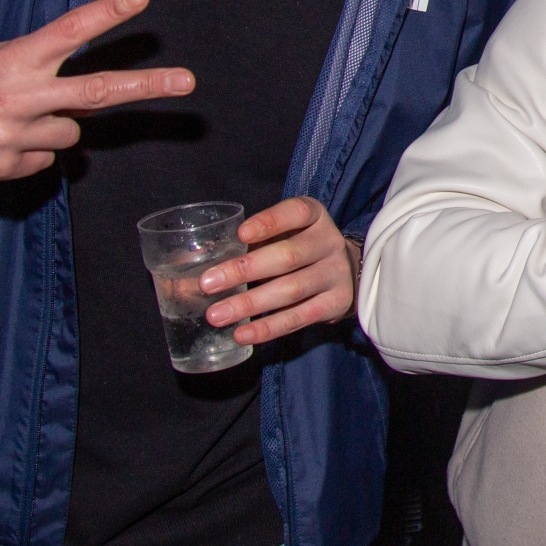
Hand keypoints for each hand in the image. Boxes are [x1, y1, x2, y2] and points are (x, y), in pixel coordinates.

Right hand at [0, 0, 193, 180]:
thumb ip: (44, 72)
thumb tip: (92, 101)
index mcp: (16, 59)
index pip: (68, 30)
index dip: (107, 13)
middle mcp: (19, 94)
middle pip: (97, 91)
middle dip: (147, 86)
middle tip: (188, 80)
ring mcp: (14, 134)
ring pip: (72, 134)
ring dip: (56, 127)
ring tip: (14, 120)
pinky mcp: (7, 166)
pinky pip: (45, 161)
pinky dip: (32, 152)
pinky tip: (0, 142)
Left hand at [200, 197, 357, 345]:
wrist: (349, 271)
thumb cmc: (302, 247)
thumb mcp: (288, 232)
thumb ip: (254, 241)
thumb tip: (196, 263)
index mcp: (315, 217)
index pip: (296, 212)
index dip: (270, 222)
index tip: (240, 233)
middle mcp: (329, 243)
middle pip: (288, 256)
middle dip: (244, 270)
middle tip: (207, 284)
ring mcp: (335, 275)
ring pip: (291, 290)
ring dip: (249, 304)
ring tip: (216, 315)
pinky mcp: (334, 304)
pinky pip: (298, 318)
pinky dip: (267, 328)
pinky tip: (241, 333)